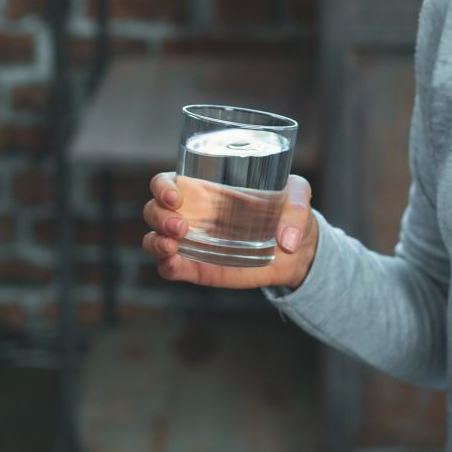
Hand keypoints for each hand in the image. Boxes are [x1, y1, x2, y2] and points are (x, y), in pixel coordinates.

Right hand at [141, 171, 318, 290]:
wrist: (296, 250)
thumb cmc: (289, 210)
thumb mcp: (298, 196)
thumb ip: (295, 210)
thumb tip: (287, 239)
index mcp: (204, 188)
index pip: (166, 182)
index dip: (162, 187)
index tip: (175, 196)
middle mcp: (191, 213)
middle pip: (153, 211)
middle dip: (159, 217)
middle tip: (181, 226)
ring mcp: (192, 243)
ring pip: (154, 239)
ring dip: (155, 242)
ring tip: (172, 247)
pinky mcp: (199, 268)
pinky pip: (170, 269)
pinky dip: (166, 267)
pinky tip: (174, 264)